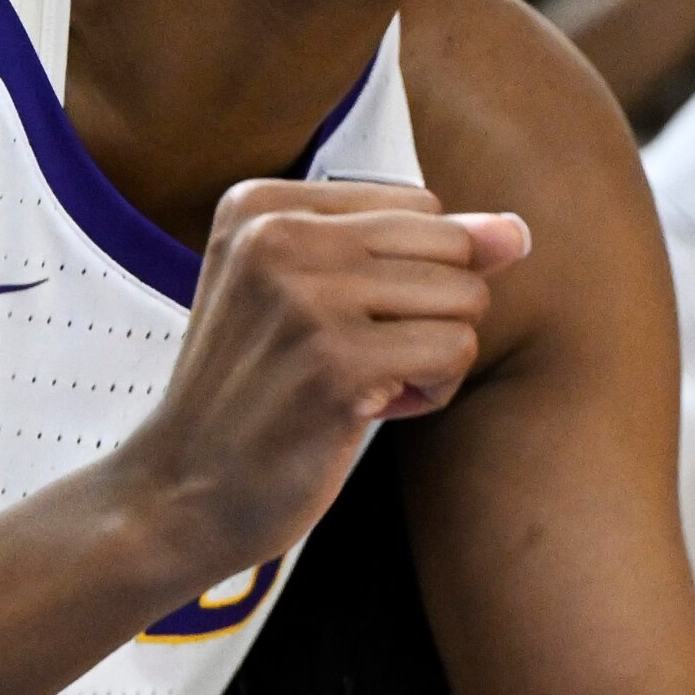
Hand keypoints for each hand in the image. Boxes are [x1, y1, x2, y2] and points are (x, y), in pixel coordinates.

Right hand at [108, 180, 531, 594]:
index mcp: (261, 203)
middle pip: (449, 245)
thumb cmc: (258, 391)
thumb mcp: (314, 295)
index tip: (340, 321)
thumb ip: (416, 252)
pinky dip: (432, 392)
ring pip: (464, 296)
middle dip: (433, 311)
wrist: (178, 490)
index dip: (408, 276)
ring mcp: (304, 298)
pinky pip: (454, 351)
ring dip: (436, 356)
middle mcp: (278, 234)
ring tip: (366, 386)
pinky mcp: (335, 363)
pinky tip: (371, 412)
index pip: (418, 206)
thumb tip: (516, 232)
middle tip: (364, 359)